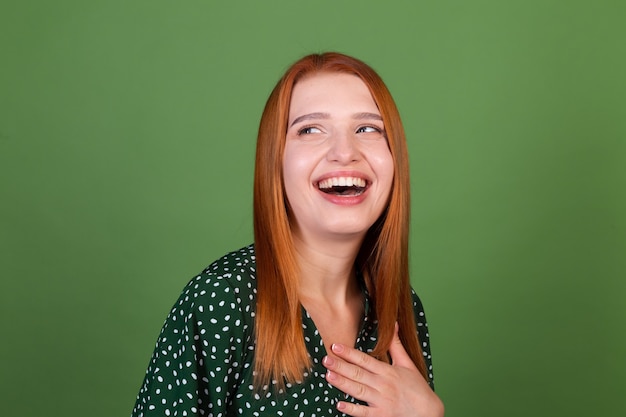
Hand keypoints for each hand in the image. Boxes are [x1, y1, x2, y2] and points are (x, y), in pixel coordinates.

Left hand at [322, 324, 443, 416]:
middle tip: (326, 359)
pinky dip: (352, 410)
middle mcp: (383, 385)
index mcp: (387, 371)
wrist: (429, 413)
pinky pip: (364, 413)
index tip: (335, 346)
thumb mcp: (407, 364)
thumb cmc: (418, 389)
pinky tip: (340, 404)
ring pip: (358, 391)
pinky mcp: (381, 416)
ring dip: (342, 383)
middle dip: (341, 366)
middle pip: (358, 374)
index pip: (365, 360)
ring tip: (328, 375)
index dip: (349, 353)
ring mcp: (381, 401)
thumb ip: (396, 345)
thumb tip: (394, 324)